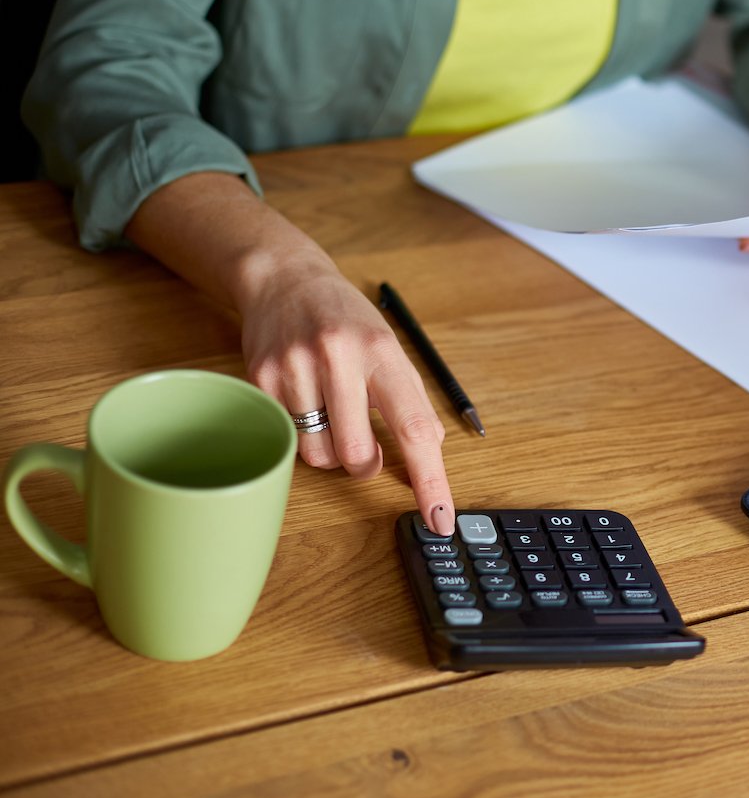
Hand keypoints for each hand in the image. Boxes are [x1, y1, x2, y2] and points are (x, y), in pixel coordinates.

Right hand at [238, 256, 456, 535]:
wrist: (284, 278)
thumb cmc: (346, 320)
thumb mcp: (390, 347)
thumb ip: (411, 397)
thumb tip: (431, 449)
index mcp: (381, 350)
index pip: (414, 427)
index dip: (429, 479)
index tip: (440, 519)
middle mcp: (338, 356)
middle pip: (357, 454)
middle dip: (366, 465)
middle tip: (366, 448)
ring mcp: (294, 368)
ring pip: (319, 455)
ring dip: (331, 451)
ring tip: (331, 416)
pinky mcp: (260, 379)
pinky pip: (288, 438)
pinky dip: (302, 433)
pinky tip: (304, 400)